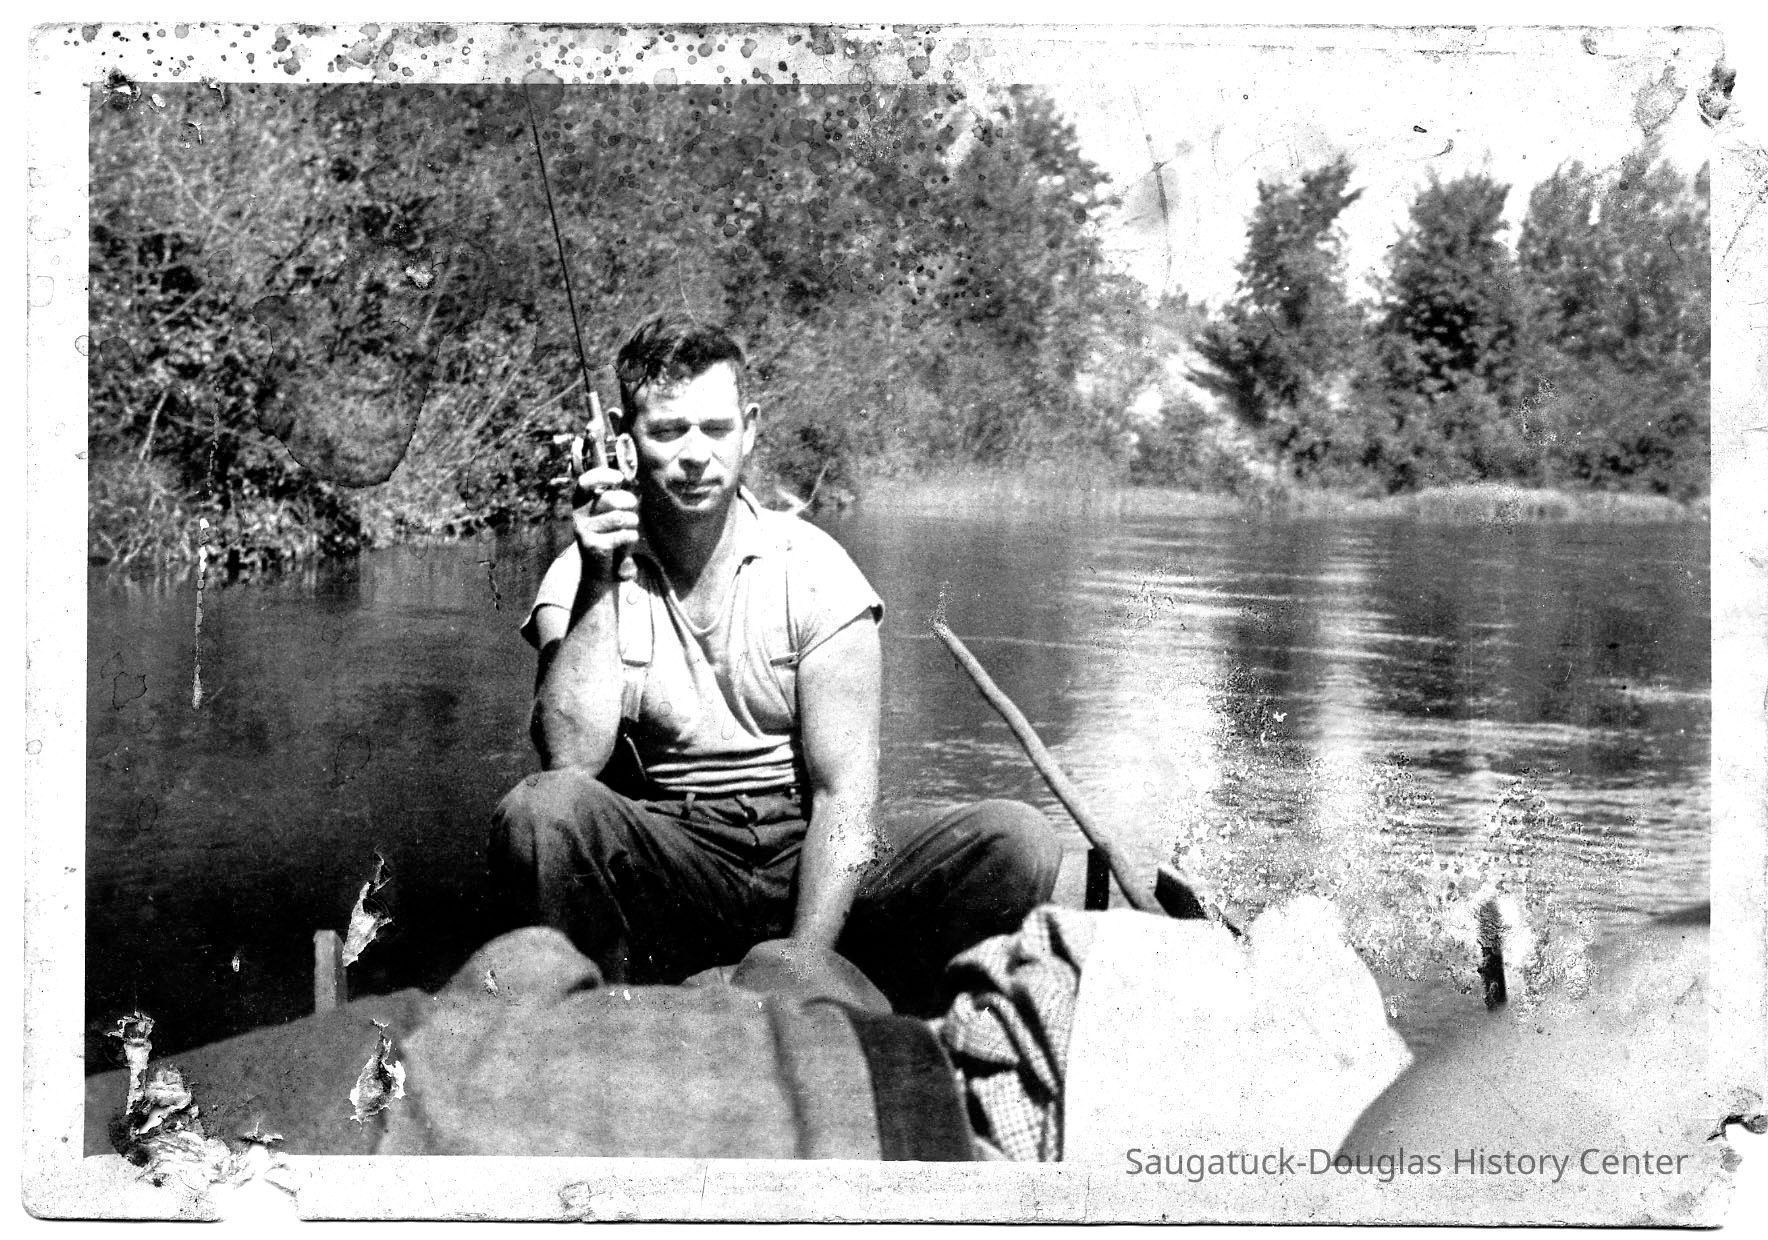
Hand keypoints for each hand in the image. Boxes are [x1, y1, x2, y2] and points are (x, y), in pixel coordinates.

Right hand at [571, 466, 638, 583]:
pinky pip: (621, 536)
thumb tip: (624, 478)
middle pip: (610, 500)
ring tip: (631, 525)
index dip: (602, 476)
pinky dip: (632, 536)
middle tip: (633, 505)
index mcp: (581, 501)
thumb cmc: (609, 531)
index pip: (585, 482)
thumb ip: (614, 494)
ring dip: (632, 520)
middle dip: (629, 501)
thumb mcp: (609, 510)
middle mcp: (578, 514)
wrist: (598, 567)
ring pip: (619, 518)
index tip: (619, 478)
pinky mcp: (592, 546)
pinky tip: (629, 538)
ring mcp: (583, 531)